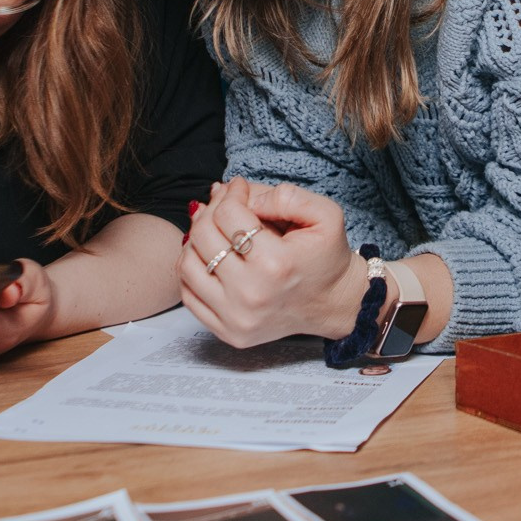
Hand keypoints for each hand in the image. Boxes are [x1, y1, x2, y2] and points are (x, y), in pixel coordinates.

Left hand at [179, 177, 370, 347]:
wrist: (333, 303)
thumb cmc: (327, 258)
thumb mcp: (325, 215)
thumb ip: (286, 196)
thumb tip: (243, 195)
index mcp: (276, 263)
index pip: (228, 214)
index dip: (231, 192)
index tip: (240, 188)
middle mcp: (252, 294)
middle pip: (203, 236)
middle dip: (211, 210)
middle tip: (225, 204)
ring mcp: (236, 317)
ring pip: (187, 265)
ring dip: (196, 240)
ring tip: (215, 230)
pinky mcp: (227, 332)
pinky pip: (189, 295)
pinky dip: (192, 271)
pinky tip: (210, 256)